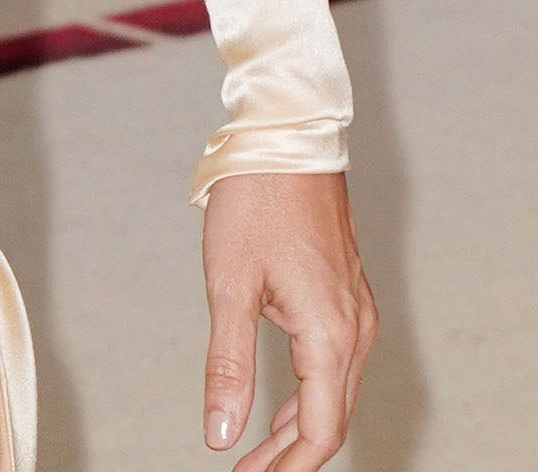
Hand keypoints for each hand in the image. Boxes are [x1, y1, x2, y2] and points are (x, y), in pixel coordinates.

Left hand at [200, 172, 376, 471]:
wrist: (285, 138)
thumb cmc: (253, 202)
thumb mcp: (228, 285)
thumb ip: (228, 365)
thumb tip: (221, 432)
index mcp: (330, 334)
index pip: (320, 429)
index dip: (287, 467)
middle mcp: (354, 329)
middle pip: (330, 416)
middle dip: (289, 454)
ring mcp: (355, 310)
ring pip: (335, 391)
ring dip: (299, 426)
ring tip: (256, 451)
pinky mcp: (345, 294)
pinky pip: (335, 362)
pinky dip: (309, 392)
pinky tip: (280, 404)